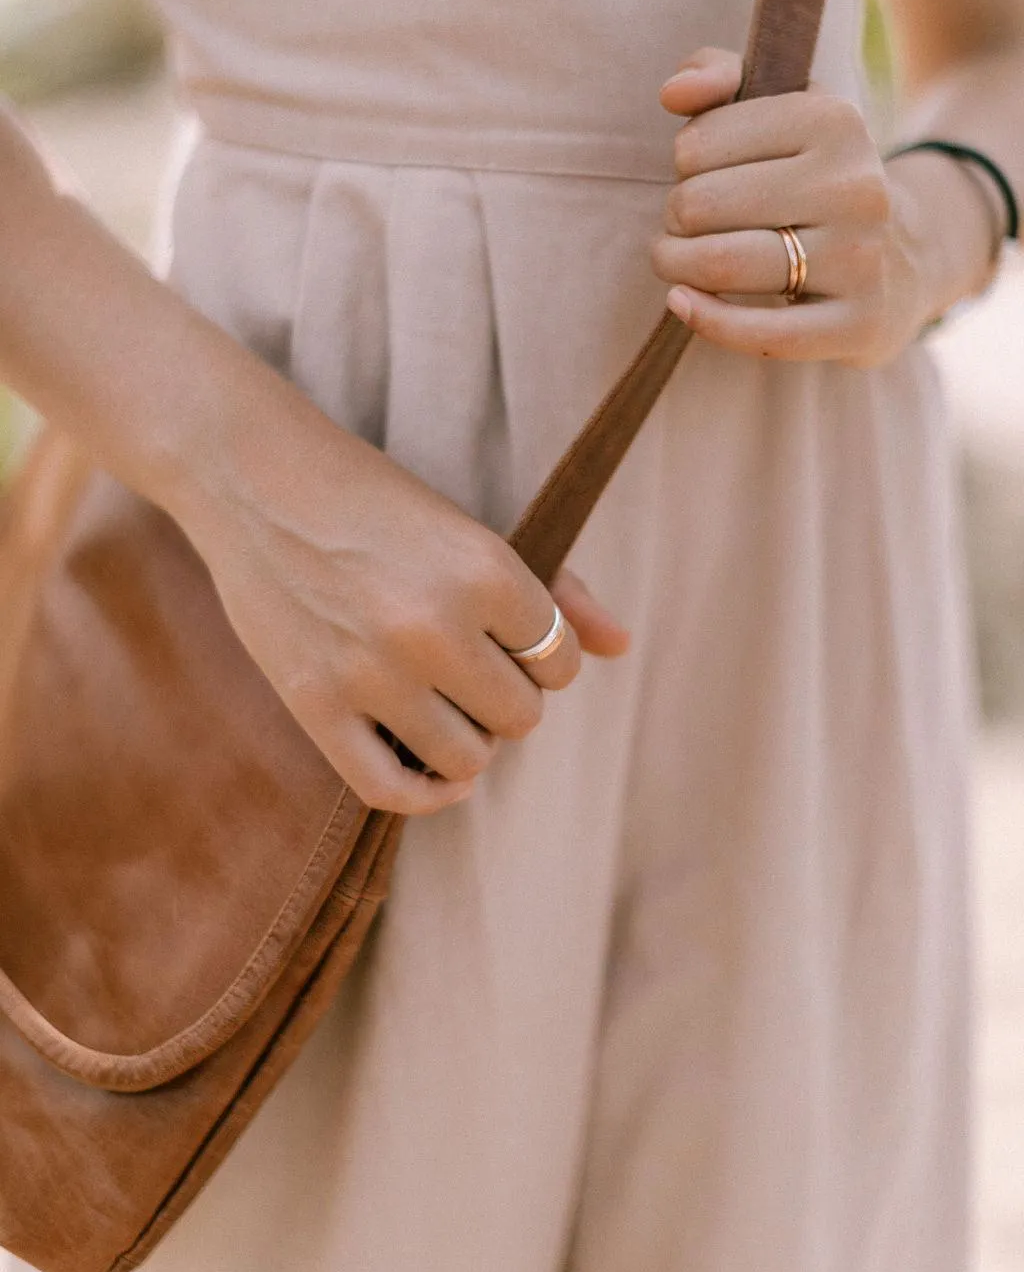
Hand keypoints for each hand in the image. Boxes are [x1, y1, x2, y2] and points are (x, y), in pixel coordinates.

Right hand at [180, 370, 626, 815]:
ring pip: (468, 759)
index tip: (510, 642)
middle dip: (507, 698)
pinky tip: (435, 771)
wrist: (254, 477)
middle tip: (473, 670)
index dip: (543, 657)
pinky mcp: (316, 705)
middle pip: (521, 716)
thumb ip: (556, 589)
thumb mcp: (469, 529)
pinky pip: (392, 790)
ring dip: (469, 741)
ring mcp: (372, 672)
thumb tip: (623, 646)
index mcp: (485, 570)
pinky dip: (427, 794)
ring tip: (447, 707)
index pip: (559, 661)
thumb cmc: (372, 497)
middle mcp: (434, 626)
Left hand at [650, 47, 994, 366]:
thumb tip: (673, 94)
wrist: (902, 256)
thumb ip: (720, 76)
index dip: (682, 162)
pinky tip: (682, 303)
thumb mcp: (782, 109)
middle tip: (684, 225)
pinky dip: (705, 319)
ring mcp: (861, 259)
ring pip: (722, 264)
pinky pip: (760, 333)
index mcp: (835, 121)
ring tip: (676, 260)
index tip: (701, 172)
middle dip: (673, 218)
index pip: (698, 144)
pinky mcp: (857, 324)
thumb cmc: (813, 178)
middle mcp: (855, 187)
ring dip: (676, 265)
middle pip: (701, 206)